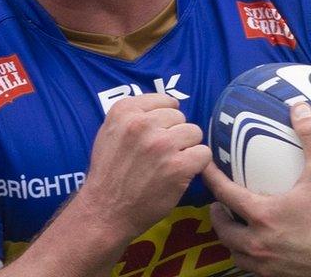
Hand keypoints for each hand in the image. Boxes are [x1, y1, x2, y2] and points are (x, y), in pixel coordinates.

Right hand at [77, 93, 211, 240]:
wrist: (106, 210)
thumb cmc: (108, 173)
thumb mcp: (108, 132)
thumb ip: (132, 115)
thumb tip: (167, 105)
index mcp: (124, 111)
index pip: (164, 100)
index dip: (165, 118)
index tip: (158, 133)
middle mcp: (143, 123)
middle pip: (180, 116)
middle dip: (174, 133)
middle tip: (161, 154)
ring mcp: (162, 144)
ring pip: (194, 132)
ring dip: (186, 148)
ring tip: (171, 163)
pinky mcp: (179, 166)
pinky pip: (204, 153)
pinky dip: (197, 164)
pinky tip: (182, 173)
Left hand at [202, 103, 310, 276]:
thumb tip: (299, 106)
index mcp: (263, 215)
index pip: (223, 193)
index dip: (211, 178)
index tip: (206, 168)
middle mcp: (260, 243)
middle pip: (222, 228)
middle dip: (217, 214)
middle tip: (220, 202)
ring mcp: (270, 265)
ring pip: (236, 252)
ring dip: (231, 238)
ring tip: (236, 224)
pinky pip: (255, 268)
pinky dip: (250, 256)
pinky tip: (260, 245)